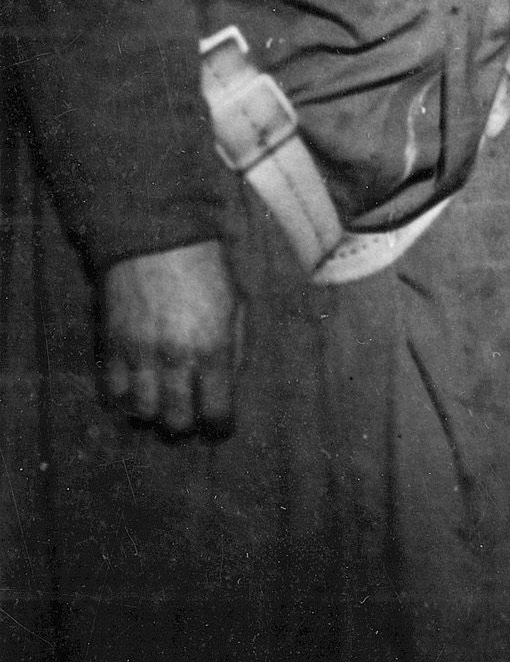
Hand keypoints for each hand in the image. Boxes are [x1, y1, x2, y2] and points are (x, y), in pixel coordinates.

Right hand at [98, 239, 241, 437]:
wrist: (157, 241)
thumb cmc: (207, 272)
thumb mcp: (238, 308)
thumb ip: (236, 351)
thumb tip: (229, 388)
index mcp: (214, 349)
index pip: (216, 412)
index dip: (219, 428)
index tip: (219, 428)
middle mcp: (175, 359)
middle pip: (176, 422)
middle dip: (185, 426)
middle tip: (189, 416)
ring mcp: (139, 355)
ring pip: (142, 413)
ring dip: (153, 414)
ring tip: (162, 403)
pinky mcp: (111, 347)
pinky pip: (112, 393)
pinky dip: (124, 398)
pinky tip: (135, 389)